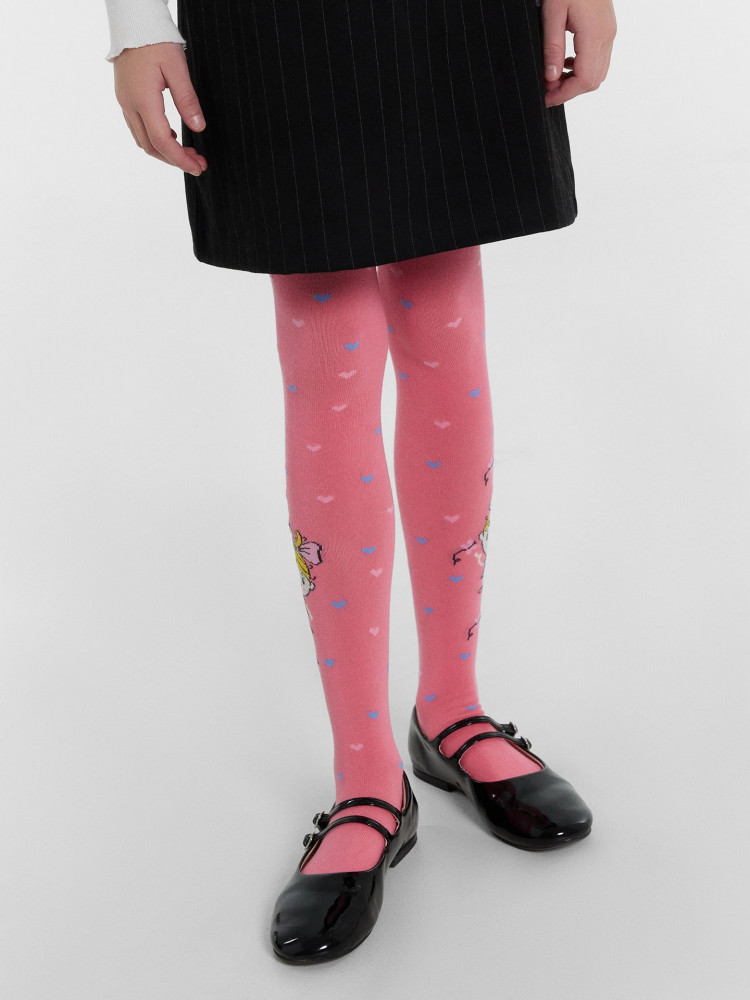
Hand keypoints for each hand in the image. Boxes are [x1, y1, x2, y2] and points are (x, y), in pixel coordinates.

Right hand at [112, 42, 207, 175]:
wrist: (133, 22)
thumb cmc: (155, 40)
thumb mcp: (177, 68)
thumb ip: (187, 100)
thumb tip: (198, 128)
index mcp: (143, 100)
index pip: (162, 142)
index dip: (180, 159)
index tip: (198, 167)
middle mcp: (129, 105)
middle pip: (151, 147)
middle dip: (175, 159)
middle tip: (198, 163)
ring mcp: (125, 102)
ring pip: (143, 140)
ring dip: (165, 151)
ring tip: (188, 152)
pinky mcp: (125, 98)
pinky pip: (138, 128)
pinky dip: (155, 138)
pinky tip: (171, 135)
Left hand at [540, 0, 616, 107]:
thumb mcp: (553, 12)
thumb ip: (552, 48)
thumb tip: (551, 78)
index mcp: (595, 34)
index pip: (584, 80)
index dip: (564, 94)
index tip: (546, 97)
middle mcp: (607, 36)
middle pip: (593, 81)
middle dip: (569, 91)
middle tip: (547, 89)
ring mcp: (609, 33)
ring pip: (598, 73)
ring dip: (576, 81)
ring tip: (553, 77)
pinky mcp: (607, 29)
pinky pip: (598, 59)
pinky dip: (582, 68)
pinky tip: (565, 63)